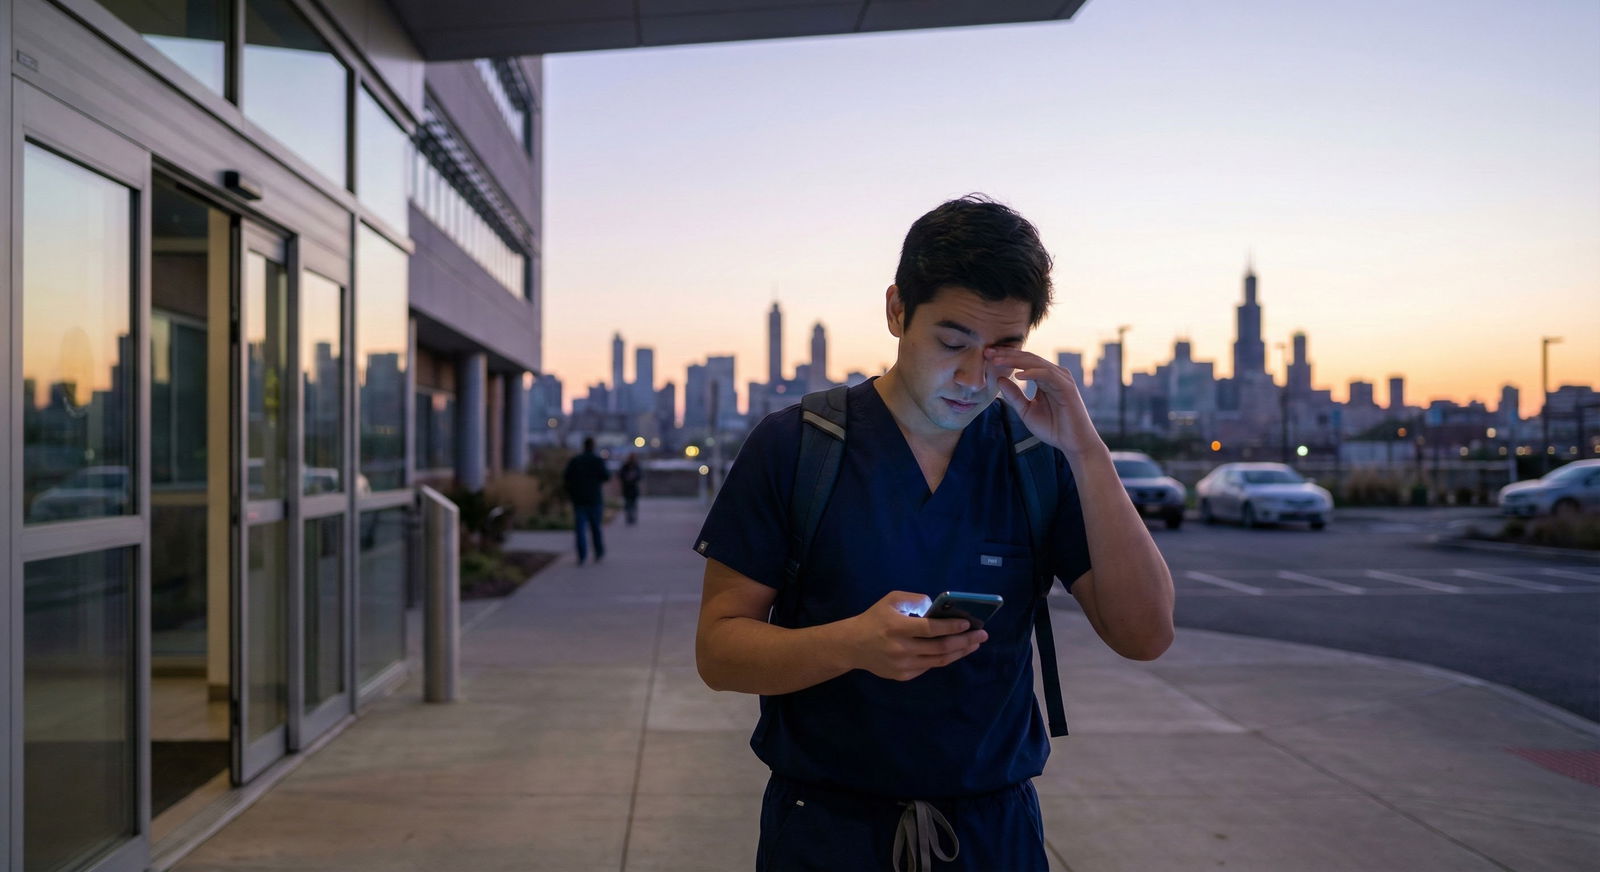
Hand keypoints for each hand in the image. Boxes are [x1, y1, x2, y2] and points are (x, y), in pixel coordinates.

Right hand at [844, 591, 987, 681]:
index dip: (951, 627)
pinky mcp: (903, 676)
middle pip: (940, 647)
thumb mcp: (891, 600)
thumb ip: (915, 600)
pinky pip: (929, 667)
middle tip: (982, 635)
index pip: (930, 629)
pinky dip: (944, 658)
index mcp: (897, 627)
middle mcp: (901, 648)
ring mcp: (903, 665)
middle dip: (965, 641)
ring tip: (974, 644)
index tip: (968, 623)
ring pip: (939, 660)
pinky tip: (955, 651)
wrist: (852, 645)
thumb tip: (938, 608)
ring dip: (960, 652)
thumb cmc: (874, 619)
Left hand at [985, 347, 1098, 456]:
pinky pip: (1047, 374)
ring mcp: (1061, 379)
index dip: (1005, 357)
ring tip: (997, 360)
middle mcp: (1053, 374)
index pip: (1023, 362)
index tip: (987, 355)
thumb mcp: (1026, 411)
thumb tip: (999, 379)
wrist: (1073, 443)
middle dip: (1007, 354)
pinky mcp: (1066, 387)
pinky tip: (1017, 375)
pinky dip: (1032, 373)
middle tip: (987, 352)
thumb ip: (1014, 395)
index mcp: (1044, 378)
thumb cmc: (1053, 428)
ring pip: (1035, 363)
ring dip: (1015, 360)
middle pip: (1027, 358)